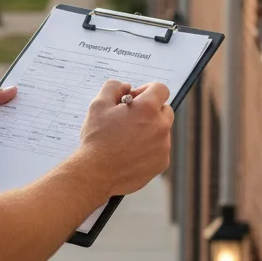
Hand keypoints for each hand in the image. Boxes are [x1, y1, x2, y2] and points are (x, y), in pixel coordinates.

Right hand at [77, 79, 172, 199]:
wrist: (96, 173)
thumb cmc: (96, 138)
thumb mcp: (99, 104)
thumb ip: (114, 87)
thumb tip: (126, 88)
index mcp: (147, 108)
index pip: (161, 89)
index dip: (146, 90)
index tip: (134, 99)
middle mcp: (160, 126)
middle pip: (165, 109)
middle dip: (150, 110)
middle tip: (130, 117)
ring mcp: (163, 146)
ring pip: (162, 130)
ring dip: (149, 129)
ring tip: (127, 138)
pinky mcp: (161, 163)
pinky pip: (159, 149)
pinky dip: (149, 148)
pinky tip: (130, 152)